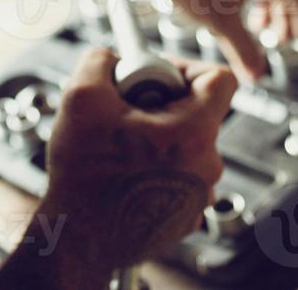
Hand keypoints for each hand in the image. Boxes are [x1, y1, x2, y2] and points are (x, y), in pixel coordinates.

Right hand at [36, 48, 235, 278]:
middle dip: (163, 104)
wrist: (77, 240)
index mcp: (194, 133)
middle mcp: (206, 166)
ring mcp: (198, 195)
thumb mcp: (82, 97)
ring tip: (120, 146)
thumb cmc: (84, 177)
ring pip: (187, 147)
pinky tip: (125, 173)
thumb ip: (101, 61)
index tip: (157, 74)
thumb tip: (110, 57)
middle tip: (126, 110)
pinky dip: (157, 169)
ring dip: (158, 139)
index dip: (186, 67)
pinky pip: (180, 177)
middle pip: (199, 113)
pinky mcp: (185, 217)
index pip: (220, 79)